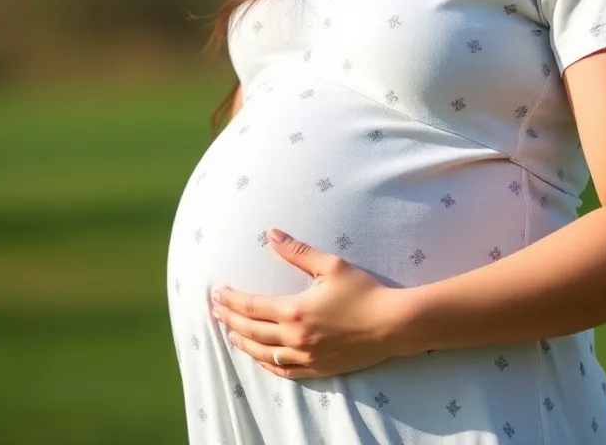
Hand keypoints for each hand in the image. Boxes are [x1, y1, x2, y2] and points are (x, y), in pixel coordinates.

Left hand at [210, 228, 407, 378]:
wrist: (391, 324)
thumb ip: (297, 251)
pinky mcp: (317, 369)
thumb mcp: (330, 265)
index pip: (252, 306)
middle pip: (251, 331)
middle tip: (215, 311)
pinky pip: (283, 371)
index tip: (217, 293)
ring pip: (263, 354)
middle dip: (229, 320)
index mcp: (295, 310)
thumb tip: (271, 234)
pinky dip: (265, 364)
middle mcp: (295, 337)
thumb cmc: (363, 291)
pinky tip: (258, 357)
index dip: (231, 300)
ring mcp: (305, 357)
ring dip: (242, 343)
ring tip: (229, 334)